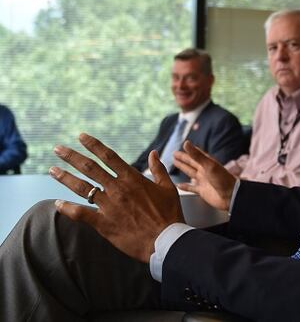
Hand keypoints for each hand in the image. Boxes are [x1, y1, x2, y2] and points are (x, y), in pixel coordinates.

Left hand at [50, 133, 184, 262]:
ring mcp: (109, 206)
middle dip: (72, 157)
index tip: (81, 136)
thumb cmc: (169, 214)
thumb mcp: (168, 188)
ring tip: (52, 170)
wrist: (165, 240)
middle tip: (58, 149)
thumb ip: (158, 169)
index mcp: (132, 179)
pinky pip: (81, 214)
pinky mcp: (104, 224)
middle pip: (90, 168)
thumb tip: (153, 153)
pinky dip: (68, 209)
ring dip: (65, 178)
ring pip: (82, 188)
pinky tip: (58, 204)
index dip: (94, 145)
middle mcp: (118, 189)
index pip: (109, 156)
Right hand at [173, 141, 236, 210]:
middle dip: (183, 158)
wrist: (231, 196)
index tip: (182, 146)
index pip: (195, 154)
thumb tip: (186, 143)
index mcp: (207, 163)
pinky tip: (178, 185)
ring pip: (190, 173)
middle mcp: (205, 171)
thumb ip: (196, 155)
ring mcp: (203, 181)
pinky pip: (191, 188)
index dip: (188, 151)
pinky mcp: (202, 191)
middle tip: (174, 154)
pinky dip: (185, 186)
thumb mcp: (208, 165)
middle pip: (191, 163)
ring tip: (175, 164)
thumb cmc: (222, 179)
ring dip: (183, 168)